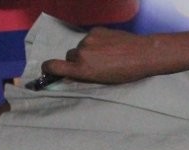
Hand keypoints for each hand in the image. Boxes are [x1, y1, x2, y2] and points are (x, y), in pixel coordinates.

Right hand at [42, 28, 164, 83]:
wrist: (142, 54)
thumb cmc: (124, 73)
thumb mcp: (102, 81)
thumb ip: (84, 75)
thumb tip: (73, 72)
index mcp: (82, 70)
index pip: (53, 66)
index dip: (47, 68)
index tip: (47, 69)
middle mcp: (81, 53)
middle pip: (70, 56)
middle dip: (77, 61)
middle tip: (92, 65)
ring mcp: (88, 40)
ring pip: (80, 46)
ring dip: (88, 50)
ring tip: (105, 55)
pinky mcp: (96, 30)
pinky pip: (90, 38)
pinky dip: (95, 42)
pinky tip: (109, 46)